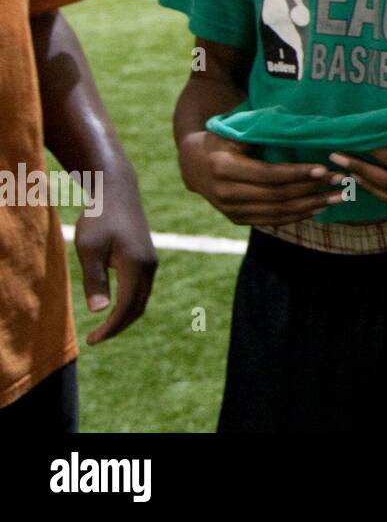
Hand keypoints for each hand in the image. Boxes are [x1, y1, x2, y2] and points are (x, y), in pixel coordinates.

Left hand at [74, 168, 157, 344]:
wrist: (117, 191)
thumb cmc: (99, 218)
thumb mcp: (89, 249)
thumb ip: (95, 280)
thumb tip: (100, 311)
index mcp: (136, 266)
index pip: (126, 307)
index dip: (110, 327)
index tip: (92, 340)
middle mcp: (149, 266)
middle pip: (138, 307)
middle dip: (118, 326)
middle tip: (96, 338)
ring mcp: (151, 261)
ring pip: (142, 298)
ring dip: (124, 315)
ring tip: (103, 326)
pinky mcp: (147, 257)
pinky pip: (142, 288)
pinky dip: (129, 303)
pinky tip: (114, 304)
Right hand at [179, 130, 340, 225]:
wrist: (192, 163)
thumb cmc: (222, 138)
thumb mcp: (234, 131)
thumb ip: (259, 133)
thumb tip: (299, 129)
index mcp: (223, 167)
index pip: (268, 175)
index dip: (297, 174)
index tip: (323, 169)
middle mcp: (225, 193)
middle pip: (276, 196)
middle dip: (311, 190)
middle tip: (339, 182)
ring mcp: (230, 210)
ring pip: (276, 212)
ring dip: (310, 206)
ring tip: (336, 198)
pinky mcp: (236, 219)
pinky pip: (270, 221)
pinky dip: (296, 216)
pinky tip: (317, 209)